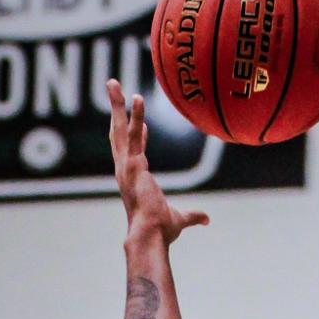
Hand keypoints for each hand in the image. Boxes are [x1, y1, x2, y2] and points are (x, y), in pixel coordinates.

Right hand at [108, 80, 209, 246]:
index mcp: (133, 180)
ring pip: (119, 128)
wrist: (151, 236)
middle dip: (115, 110)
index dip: (139, 136)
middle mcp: (124, 169)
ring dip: (116, 104)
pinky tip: (136, 97)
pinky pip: (134, 134)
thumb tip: (206, 220)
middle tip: (113, 88)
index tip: (145, 123)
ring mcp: (125, 165)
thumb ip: (193, 216)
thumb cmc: (161, 233)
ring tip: (112, 82)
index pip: (134, 151)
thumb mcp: (179, 220)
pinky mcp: (132, 164)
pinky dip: (135, 115)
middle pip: (117, 133)